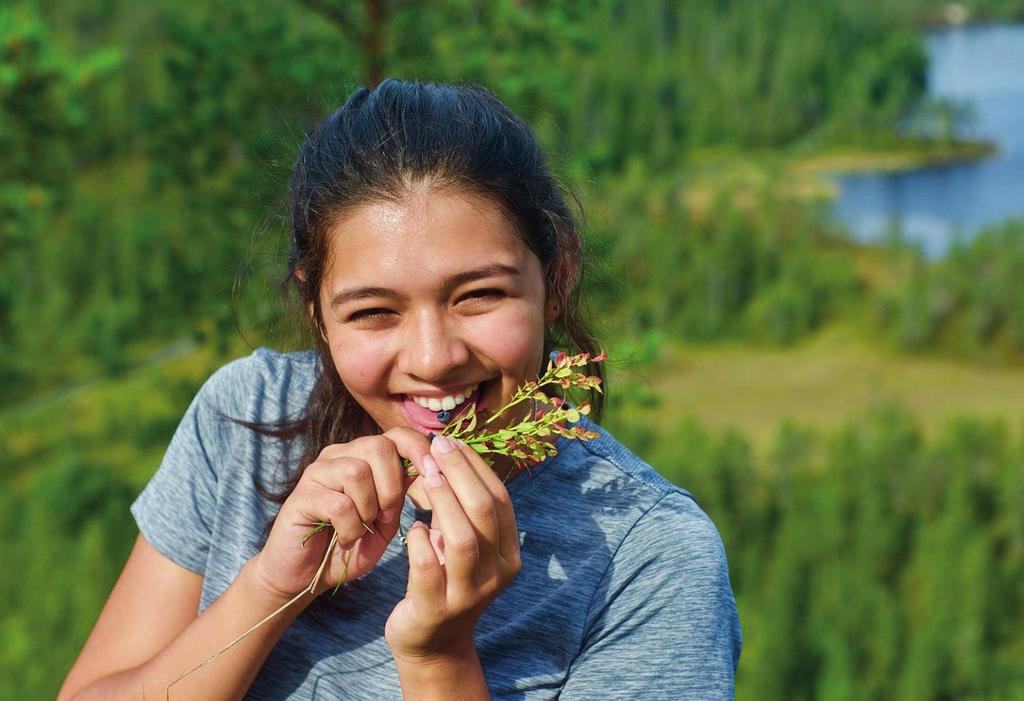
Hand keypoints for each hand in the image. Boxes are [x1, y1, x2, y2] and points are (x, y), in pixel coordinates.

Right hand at [251, 428, 430, 599]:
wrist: (307, 575)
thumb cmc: (350, 544)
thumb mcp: (386, 519)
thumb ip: (402, 493)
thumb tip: (430, 468)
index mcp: (363, 457)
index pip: (396, 435)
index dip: (418, 450)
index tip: (433, 474)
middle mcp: (339, 456)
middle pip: (378, 446)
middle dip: (392, 486)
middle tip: (385, 517)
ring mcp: (317, 473)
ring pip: (357, 471)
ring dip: (368, 508)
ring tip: (362, 528)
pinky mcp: (300, 496)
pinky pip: (338, 504)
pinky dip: (350, 528)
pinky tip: (345, 539)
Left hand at [385, 434, 521, 661]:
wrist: (432, 644)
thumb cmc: (446, 580)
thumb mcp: (463, 544)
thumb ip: (462, 508)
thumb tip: (447, 452)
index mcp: (508, 554)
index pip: (500, 499)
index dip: (476, 466)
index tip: (451, 442)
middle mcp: (496, 574)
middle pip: (484, 511)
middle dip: (459, 473)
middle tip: (436, 447)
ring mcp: (468, 594)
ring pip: (462, 538)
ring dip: (442, 499)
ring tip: (423, 476)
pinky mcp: (436, 609)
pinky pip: (429, 568)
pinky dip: (419, 542)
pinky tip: (411, 528)